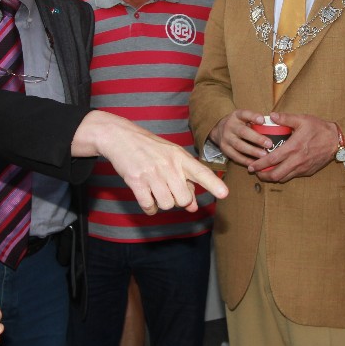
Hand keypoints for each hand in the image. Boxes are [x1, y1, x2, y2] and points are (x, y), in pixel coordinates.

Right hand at [75, 110, 227, 214]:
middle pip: (184, 198)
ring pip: (167, 204)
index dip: (213, 184)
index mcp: (180, 157)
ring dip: (162, 203)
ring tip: (156, 190)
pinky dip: (150, 208)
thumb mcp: (171, 158)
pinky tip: (147, 197)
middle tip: (169, 190)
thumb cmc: (150, 149)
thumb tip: (193, 207)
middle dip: (178, 201)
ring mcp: (152, 173)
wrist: (120, 137)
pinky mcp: (136, 181)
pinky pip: (149, 206)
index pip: (201, 172)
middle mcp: (168, 165)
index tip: (224, 194)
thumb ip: (185, 182)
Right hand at [208, 109, 270, 165]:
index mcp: (236, 115)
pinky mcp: (225, 149)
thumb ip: (256, 121)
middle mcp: (230, 126)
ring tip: (264, 156)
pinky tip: (256, 164)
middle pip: (243, 132)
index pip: (245, 114)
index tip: (263, 120)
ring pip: (239, 145)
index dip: (253, 117)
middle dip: (257, 138)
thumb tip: (276, 126)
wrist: (219, 130)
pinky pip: (236, 156)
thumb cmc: (239, 124)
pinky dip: (246, 161)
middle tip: (269, 144)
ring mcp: (226, 138)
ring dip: (253, 151)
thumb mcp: (244, 117)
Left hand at [248, 112, 339, 183]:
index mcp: (293, 147)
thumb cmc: (319, 128)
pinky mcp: (308, 171)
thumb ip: (286, 118)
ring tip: (265, 172)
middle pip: (276, 174)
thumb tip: (271, 116)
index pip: (272, 159)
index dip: (260, 164)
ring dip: (272, 177)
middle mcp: (297, 160)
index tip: (251, 166)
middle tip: (255, 171)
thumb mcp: (302, 119)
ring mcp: (302, 168)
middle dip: (263, 175)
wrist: (336, 140)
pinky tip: (280, 169)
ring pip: (283, 178)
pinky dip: (283, 175)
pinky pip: (292, 176)